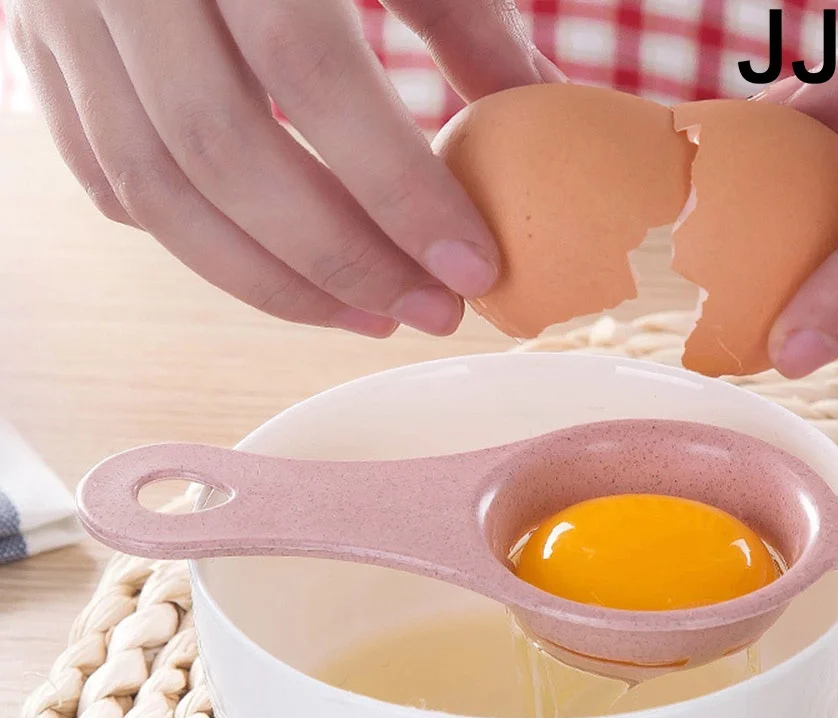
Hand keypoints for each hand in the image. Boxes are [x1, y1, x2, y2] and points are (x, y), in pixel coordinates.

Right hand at [7, 0, 561, 335]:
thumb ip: (459, 13)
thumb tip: (537, 110)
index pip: (313, 75)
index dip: (398, 190)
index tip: (473, 269)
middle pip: (224, 154)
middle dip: (339, 260)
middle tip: (430, 312)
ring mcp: (64, 12)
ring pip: (156, 189)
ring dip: (271, 281)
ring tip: (369, 316)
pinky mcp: (42, 52)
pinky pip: (109, 180)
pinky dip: (198, 245)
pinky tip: (279, 273)